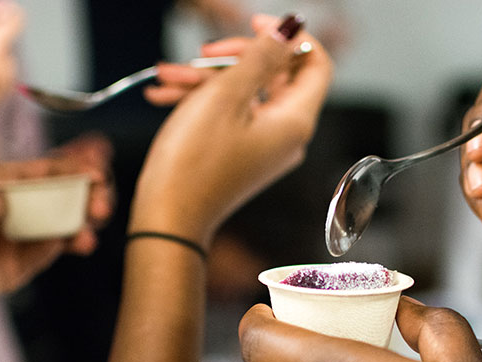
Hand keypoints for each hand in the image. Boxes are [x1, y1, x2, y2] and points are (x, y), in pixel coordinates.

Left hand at [0, 136, 113, 302]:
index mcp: (1, 182)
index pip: (46, 167)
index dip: (74, 165)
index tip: (97, 168)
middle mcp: (17, 204)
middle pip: (64, 191)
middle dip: (89, 193)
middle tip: (101, 204)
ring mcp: (23, 233)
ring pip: (66, 219)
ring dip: (85, 220)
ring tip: (90, 231)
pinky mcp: (25, 261)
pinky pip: (54, 249)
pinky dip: (70, 244)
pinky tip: (80, 243)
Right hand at [130, 13, 331, 247]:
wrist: (167, 219)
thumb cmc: (193, 163)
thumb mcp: (225, 96)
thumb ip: (262, 56)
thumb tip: (292, 29)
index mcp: (295, 122)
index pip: (315, 65)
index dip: (291, 37)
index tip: (256, 22)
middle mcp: (286, 136)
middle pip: (274, 76)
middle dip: (232, 58)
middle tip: (201, 53)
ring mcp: (263, 148)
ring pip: (244, 95)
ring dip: (205, 80)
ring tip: (165, 77)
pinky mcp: (241, 156)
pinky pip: (230, 117)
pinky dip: (201, 103)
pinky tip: (165, 96)